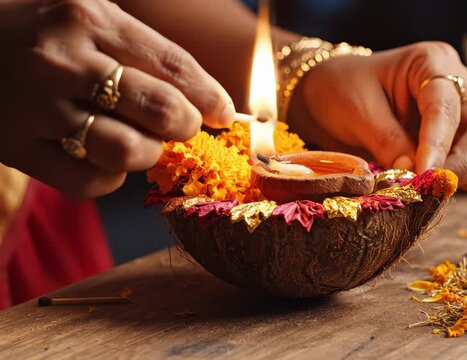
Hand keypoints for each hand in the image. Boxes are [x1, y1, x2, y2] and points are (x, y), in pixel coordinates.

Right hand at [0, 0, 235, 196]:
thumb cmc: (43, 33)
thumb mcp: (91, 18)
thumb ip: (146, 52)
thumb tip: (208, 99)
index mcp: (90, 20)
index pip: (173, 66)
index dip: (209, 96)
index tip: (224, 113)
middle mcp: (64, 62)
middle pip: (160, 110)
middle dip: (185, 125)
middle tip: (182, 125)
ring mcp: (38, 108)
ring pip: (128, 151)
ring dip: (148, 153)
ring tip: (140, 140)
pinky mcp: (18, 148)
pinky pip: (89, 182)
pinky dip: (110, 177)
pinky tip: (103, 157)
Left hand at [288, 41, 466, 190]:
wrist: (336, 97)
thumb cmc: (344, 93)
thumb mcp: (357, 112)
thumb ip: (388, 142)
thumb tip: (418, 176)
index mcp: (430, 62)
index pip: (445, 105)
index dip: (438, 144)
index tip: (425, 175)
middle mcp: (460, 82)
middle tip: (436, 188)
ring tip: (446, 188)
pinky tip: (455, 187)